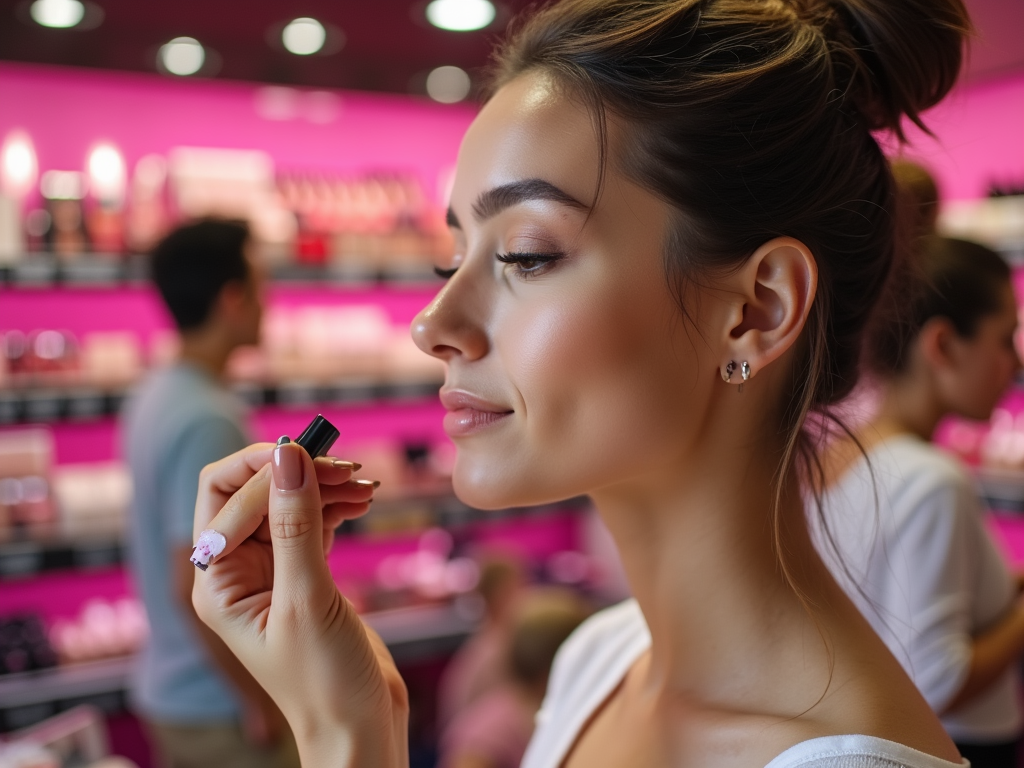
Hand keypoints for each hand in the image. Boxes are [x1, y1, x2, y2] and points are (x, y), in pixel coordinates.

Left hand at [191, 442, 408, 767]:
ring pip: (288, 504)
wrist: (359, 728)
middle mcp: (240, 573)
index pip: (229, 499)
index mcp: (219, 582)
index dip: (271, 473)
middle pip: (254, 493)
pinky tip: (361, 503)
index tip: (323, 462)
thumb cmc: (324, 682)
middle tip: (349, 469)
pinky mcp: (306, 577)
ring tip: (365, 486)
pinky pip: (312, 523)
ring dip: (323, 487)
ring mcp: (274, 574)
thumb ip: (295, 524)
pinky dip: (335, 507)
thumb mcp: (308, 599)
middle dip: (297, 473)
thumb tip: (288, 455)